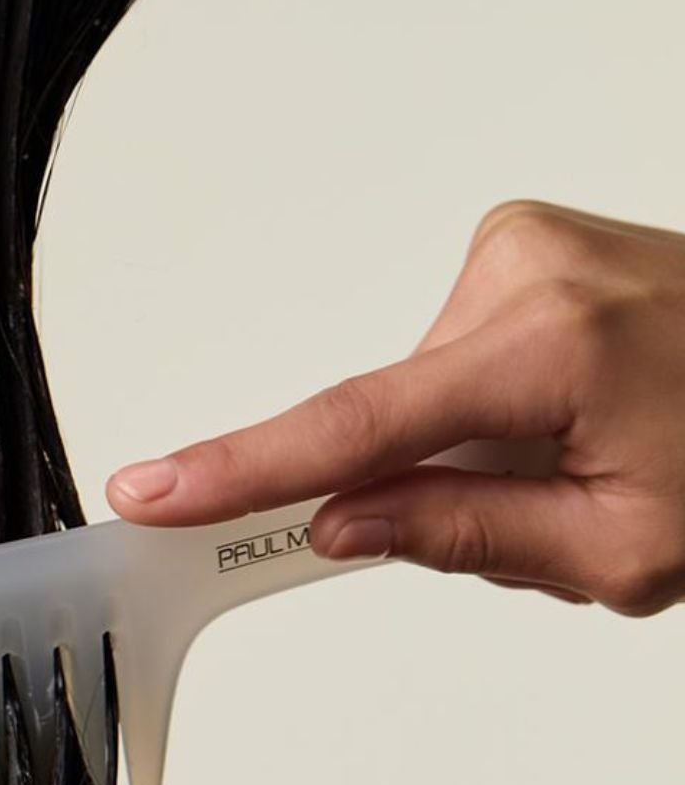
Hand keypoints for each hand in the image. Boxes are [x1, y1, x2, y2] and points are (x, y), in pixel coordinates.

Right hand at [103, 200, 684, 613]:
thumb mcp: (631, 550)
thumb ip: (467, 536)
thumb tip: (341, 522)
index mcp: (554, 348)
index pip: (359, 427)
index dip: (244, 468)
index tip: (153, 491)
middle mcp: (524, 268)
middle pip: (402, 416)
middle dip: (443, 483)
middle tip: (558, 508)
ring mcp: (525, 241)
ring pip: (435, 385)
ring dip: (483, 441)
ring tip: (598, 447)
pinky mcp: (529, 234)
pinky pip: (467, 343)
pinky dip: (502, 395)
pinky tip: (588, 407)